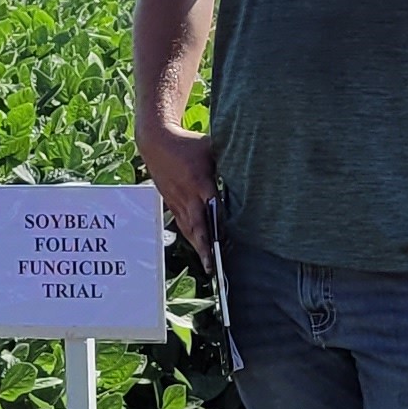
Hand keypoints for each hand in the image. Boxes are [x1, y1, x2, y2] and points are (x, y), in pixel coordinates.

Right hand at [140, 123, 216, 258]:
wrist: (156, 142)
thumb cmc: (188, 144)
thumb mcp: (210, 148)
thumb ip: (227, 161)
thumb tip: (252, 168)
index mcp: (199, 181)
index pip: (211, 207)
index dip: (218, 224)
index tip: (224, 240)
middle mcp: (186, 195)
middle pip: (197, 225)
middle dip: (205, 247)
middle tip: (214, 266)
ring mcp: (176, 201)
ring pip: (188, 228)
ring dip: (198, 247)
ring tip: (209, 265)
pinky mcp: (170, 203)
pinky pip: (182, 223)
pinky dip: (191, 237)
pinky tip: (199, 248)